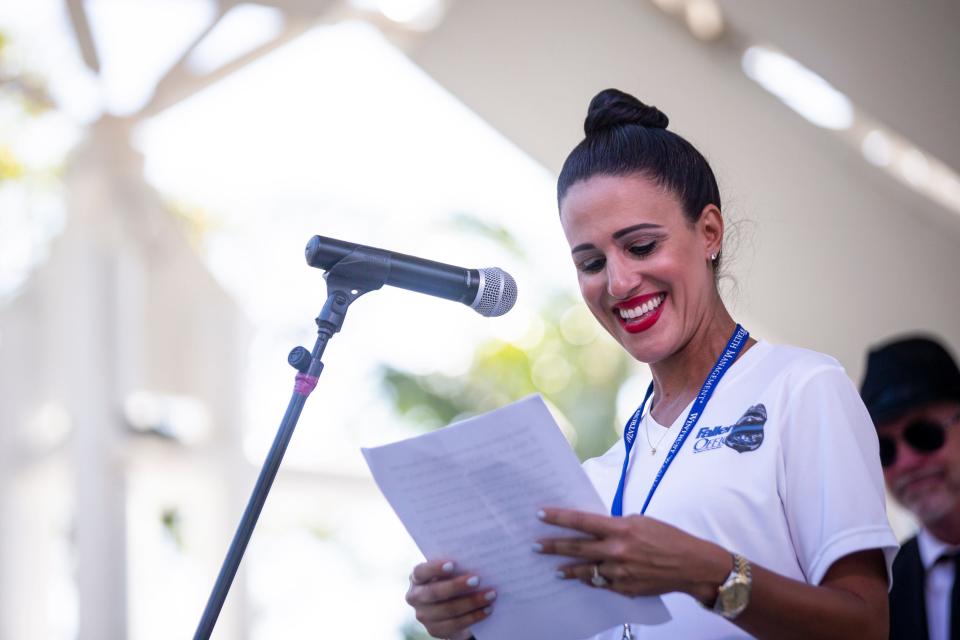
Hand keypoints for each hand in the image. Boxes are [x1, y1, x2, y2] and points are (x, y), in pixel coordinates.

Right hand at [405, 559, 496, 638]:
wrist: (450, 606)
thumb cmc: (452, 579)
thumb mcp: (450, 572)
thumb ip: (456, 566)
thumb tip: (477, 560)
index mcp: (417, 577)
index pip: (421, 572)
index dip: (435, 568)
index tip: (453, 564)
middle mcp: (415, 597)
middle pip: (434, 592)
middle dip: (456, 586)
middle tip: (477, 580)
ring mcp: (423, 616)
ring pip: (447, 610)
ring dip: (471, 602)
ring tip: (490, 595)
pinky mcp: (434, 630)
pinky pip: (455, 625)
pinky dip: (473, 617)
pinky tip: (487, 610)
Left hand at [534, 509, 728, 602]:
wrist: (691, 565)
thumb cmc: (668, 537)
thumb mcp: (640, 522)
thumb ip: (616, 526)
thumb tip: (596, 529)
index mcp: (620, 529)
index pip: (581, 521)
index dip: (558, 518)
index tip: (541, 515)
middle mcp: (616, 551)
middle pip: (576, 547)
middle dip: (553, 546)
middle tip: (535, 546)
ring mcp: (619, 572)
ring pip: (585, 570)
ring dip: (568, 569)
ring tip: (555, 568)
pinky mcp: (624, 588)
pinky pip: (601, 583)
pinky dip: (591, 580)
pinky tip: (582, 578)